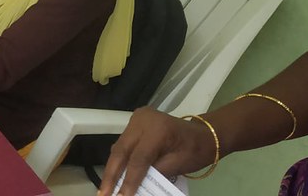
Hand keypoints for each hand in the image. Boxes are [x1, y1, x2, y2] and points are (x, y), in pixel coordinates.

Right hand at [98, 107, 217, 195]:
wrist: (204, 134)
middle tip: (102, 194)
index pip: (138, 159)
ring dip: (112, 169)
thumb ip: (155, 174)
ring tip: (104, 189)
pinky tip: (113, 176)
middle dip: (111, 175)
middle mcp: (142, 120)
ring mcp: (136, 119)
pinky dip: (118, 161)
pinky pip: (123, 145)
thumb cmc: (196, 151)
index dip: (129, 180)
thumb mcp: (178, 165)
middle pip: (121, 151)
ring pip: (119, 148)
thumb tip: (134, 188)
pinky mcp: (134, 123)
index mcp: (158, 130)